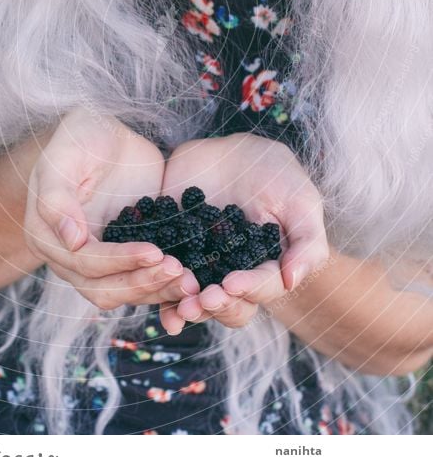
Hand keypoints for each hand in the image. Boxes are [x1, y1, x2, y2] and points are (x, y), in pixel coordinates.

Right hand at [24, 106, 199, 309]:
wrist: (107, 132)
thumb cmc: (80, 136)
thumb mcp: (64, 157)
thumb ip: (58, 198)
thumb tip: (73, 241)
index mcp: (45, 237)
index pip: (84, 262)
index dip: (119, 261)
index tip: (155, 252)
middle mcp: (67, 257)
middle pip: (103, 289)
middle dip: (142, 282)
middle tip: (178, 270)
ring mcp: (97, 260)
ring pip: (125, 291)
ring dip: (156, 289)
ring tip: (190, 280)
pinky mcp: (124, 254)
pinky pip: (142, 279)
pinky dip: (164, 284)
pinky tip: (192, 279)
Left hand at [157, 132, 328, 333]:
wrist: (231, 150)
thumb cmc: (275, 173)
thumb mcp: (300, 200)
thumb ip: (305, 241)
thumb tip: (292, 281)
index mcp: (268, 267)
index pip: (262, 288)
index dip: (249, 290)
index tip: (232, 284)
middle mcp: (235, 274)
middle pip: (229, 306)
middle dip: (217, 305)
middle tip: (204, 297)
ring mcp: (203, 266)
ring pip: (196, 300)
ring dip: (187, 307)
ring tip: (179, 306)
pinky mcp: (173, 252)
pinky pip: (163, 277)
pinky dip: (156, 289)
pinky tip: (150, 293)